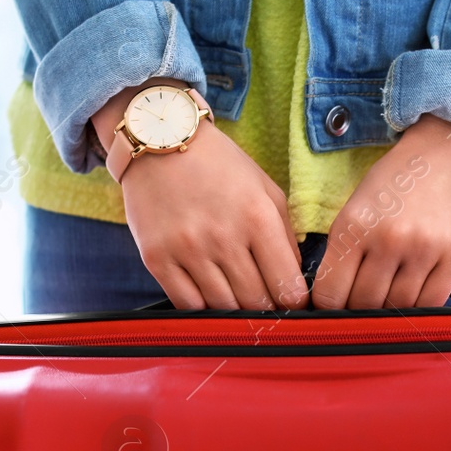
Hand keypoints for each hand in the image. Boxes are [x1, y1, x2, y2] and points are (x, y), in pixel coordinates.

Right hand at [95, 82, 308, 310]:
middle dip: (265, 308)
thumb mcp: (265, 189)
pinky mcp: (156, 258)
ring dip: (234, 310)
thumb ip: (285, 236)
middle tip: (264, 302)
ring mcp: (187, 250)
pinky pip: (186, 304)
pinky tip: (208, 295)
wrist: (161, 141)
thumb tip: (292, 280)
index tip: (290, 300)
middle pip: (255, 303)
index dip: (293, 300)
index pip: (287, 286)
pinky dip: (201, 308)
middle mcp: (223, 237)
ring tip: (236, 297)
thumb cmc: (220, 166)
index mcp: (258, 218)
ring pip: (222, 308)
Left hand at [313, 114, 450, 308]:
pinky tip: (415, 293)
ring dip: (391, 308)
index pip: (330, 293)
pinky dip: (420, 305)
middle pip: (364, 304)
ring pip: (398, 307)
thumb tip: (336, 300)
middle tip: (364, 303)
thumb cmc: (399, 180)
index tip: (336, 309)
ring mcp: (425, 250)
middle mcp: (388, 239)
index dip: (330, 308)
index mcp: (354, 225)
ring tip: (391, 294)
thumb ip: (346, 251)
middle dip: (360, 309)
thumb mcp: (358, 206)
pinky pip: (432, 302)